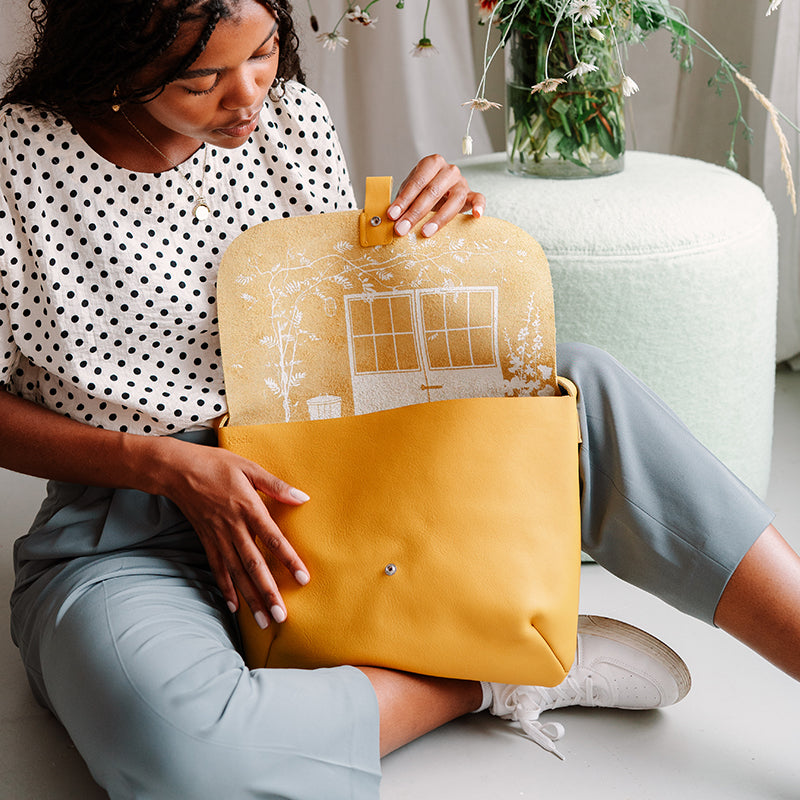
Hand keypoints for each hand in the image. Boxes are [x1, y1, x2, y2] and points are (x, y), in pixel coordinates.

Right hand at [158, 438, 310, 628]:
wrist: (177, 470)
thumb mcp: (249, 468)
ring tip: (264, 621)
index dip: (289, 560)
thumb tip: (303, 498)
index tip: (303, 578)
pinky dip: (226, 588)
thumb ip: (276, 485)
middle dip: (268, 592)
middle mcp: (234, 527)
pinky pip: (218, 569)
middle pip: (254, 565)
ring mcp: (218, 537)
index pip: (273, 539)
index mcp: (248, 508)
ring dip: (251, 598)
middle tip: (281, 616)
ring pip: (237, 573)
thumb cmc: (217, 465)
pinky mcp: (206, 541)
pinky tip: (235, 607)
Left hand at [387, 154, 485, 237]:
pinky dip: (479, 206)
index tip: (392, 215)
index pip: (417, 181)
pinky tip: (476, 216)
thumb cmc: (421, 192)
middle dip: (415, 212)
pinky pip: (479, 198)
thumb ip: (401, 203)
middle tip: (402, 229)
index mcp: (431, 163)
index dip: (404, 199)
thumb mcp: (409, 193)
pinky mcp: (472, 195)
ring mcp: (462, 182)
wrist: (438, 192)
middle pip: (432, 191)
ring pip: (454, 199)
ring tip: (425, 233)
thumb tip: (386, 219)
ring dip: (438, 218)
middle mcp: (449, 170)